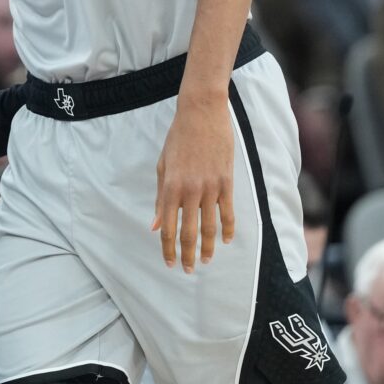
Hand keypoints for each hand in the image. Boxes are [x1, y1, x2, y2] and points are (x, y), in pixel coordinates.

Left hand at [151, 96, 235, 272]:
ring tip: (206, 260)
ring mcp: (211, 187)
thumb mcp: (163, 166)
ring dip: (208, 247)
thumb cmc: (178, 138)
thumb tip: (155, 225)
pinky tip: (227, 241)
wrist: (201, 113)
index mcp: (171, 187)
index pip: (168, 227)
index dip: (167, 248)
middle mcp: (190, 190)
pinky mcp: (227, 181)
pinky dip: (228, 228)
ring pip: (210, 226)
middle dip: (187, 254)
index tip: (169, 262)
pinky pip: (228, 211)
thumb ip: (161, 197)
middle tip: (188, 270)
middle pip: (188, 232)